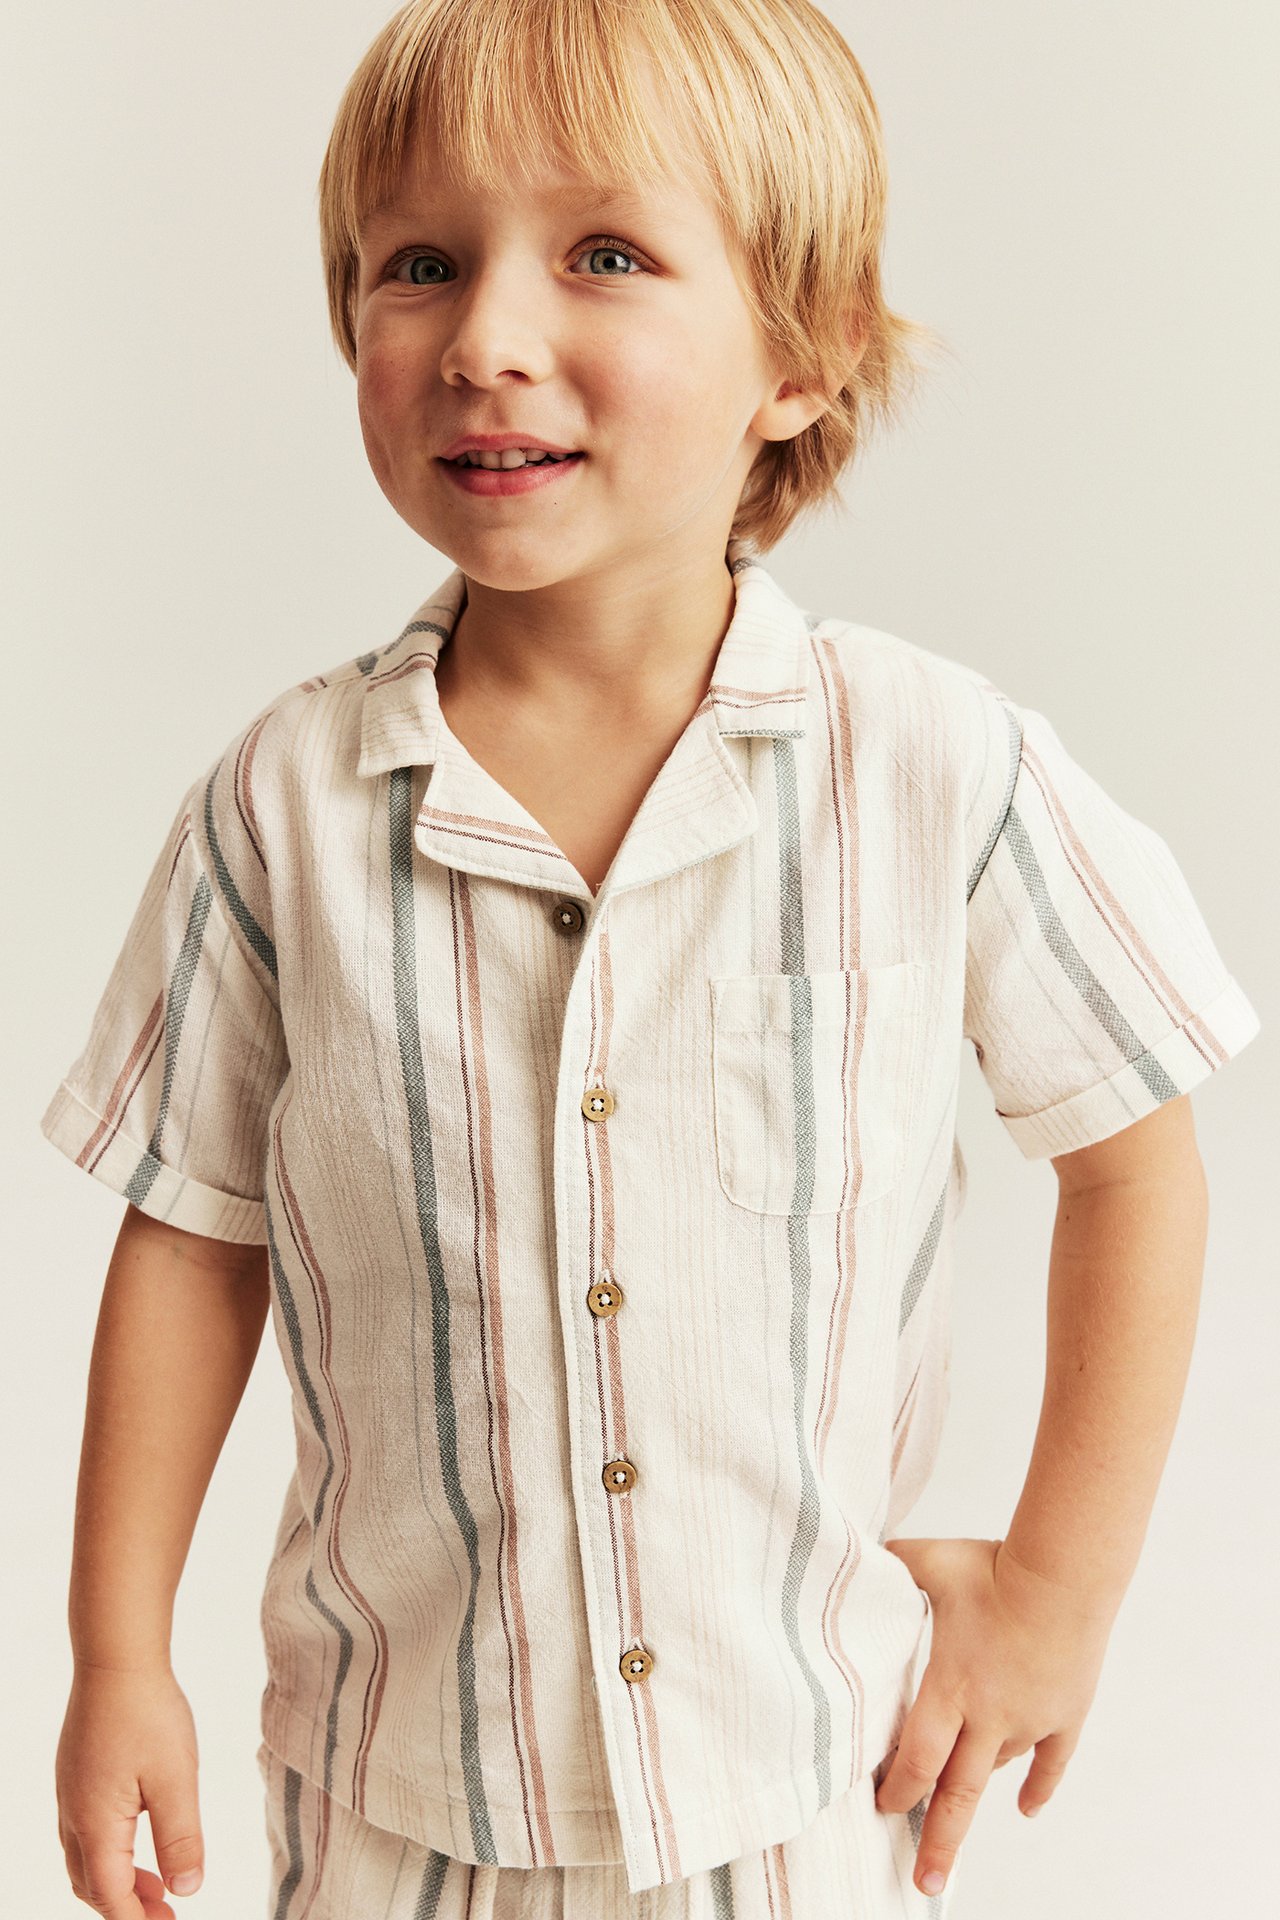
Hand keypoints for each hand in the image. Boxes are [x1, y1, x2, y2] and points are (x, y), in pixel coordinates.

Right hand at [56, 1662, 204, 1916]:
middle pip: (91, 1884)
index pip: (111, 1896)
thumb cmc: (147, 1713)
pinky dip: (110, 1849)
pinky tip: (138, 1832)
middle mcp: (73, 1815)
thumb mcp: (176, 1780)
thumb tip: (186, 1888)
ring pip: (85, 1858)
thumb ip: (181, 1839)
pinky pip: (85, 1829)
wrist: (116, 1657)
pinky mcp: (76, 1771)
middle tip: (165, 1912)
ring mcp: (70, 1792)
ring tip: (157, 1882)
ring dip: (118, 1879)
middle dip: (126, 1906)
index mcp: (96, 1825)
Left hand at [873, 1536, 1116, 1899]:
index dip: (898, 1788)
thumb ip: (892, 1564)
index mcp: (951, 1687)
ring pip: (997, 1770)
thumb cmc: (993, 1567)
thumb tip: (855, 1552)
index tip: (883, 1808)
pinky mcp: (1066, 1714)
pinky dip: (1039, 1787)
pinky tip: (1027, 1809)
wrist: (1065, 1573)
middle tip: (925, 1884)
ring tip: (957, 1814)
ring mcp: (1031, 1720)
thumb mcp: (929, 1562)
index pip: (917, 1757)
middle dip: (939, 1841)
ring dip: (975, 1790)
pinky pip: (1052, 1762)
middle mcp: (989, 1715)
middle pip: (958, 1793)